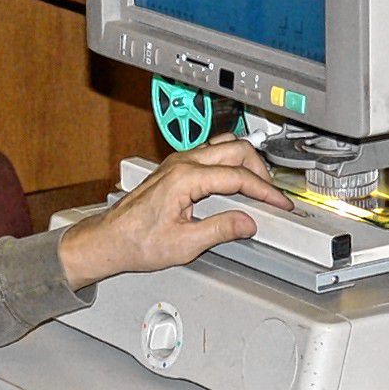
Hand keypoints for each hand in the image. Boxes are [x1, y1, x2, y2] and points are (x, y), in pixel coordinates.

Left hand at [60, 139, 284, 288]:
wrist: (110, 239)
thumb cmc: (136, 241)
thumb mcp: (184, 244)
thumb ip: (220, 230)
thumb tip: (247, 223)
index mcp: (185, 178)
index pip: (237, 176)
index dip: (265, 190)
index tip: (279, 202)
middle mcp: (181, 163)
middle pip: (235, 149)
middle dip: (260, 169)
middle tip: (271, 193)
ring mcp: (177, 162)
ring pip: (223, 145)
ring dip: (245, 162)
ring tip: (258, 185)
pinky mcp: (174, 168)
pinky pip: (210, 154)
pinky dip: (229, 163)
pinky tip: (234, 182)